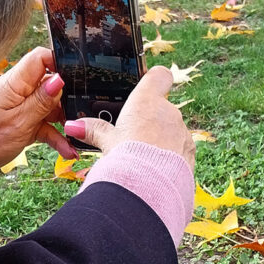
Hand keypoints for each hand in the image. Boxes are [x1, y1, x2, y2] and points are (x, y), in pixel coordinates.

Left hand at [0, 47, 75, 174]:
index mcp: (16, 82)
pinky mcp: (27, 121)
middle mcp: (22, 90)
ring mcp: (25, 106)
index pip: (41, 58)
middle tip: (81, 114)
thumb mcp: (18, 122)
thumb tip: (60, 80)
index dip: (61, 63)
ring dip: (66, 121)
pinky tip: (69, 150)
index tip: (78, 79)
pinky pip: (48, 124)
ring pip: (54, 106)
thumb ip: (41, 102)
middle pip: (53, 83)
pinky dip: (57, 136)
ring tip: (77, 136)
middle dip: (69, 97)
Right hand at [63, 65, 194, 169]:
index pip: (159, 75)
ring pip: (171, 128)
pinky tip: (156, 168)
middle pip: (162, 107)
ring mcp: (182, 132)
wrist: (150, 188)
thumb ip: (94, 130)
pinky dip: (170, 155)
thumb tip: (73, 126)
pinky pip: (180, 148)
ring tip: (142, 156)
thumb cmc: (126, 157)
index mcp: (147, 101)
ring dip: (160, 138)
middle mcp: (169, 112)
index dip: (153, 80)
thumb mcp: (106, 142)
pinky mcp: (190, 153)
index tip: (145, 88)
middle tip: (132, 134)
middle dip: (149, 119)